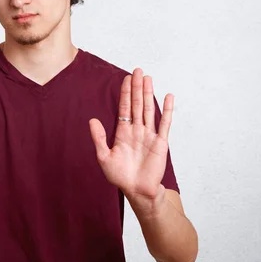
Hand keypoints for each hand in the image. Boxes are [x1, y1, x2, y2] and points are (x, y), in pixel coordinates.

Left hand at [89, 68, 173, 202]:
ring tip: (149, 78)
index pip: (124, 108)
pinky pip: (164, 124)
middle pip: (137, 104)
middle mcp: (137, 130)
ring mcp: (149, 135)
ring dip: (149, 94)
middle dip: (137, 88)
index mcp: (123, 132)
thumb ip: (99, 138)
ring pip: (149, 110)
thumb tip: (92, 120)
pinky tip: (168, 97)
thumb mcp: (104, 157)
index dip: (125, 93)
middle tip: (138, 70)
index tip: (126, 78)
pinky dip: (167, 110)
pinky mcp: (160, 143)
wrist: (136, 191)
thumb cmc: (120, 176)